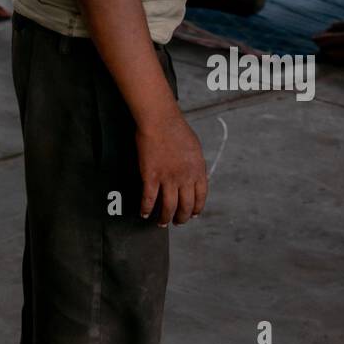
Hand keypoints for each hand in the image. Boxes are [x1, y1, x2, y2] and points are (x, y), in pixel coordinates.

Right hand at [136, 107, 207, 225]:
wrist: (160, 120)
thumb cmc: (176, 129)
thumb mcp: (195, 148)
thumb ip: (196, 165)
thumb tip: (197, 176)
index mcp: (197, 171)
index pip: (200, 198)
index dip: (196, 209)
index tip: (193, 214)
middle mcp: (184, 178)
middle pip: (185, 206)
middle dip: (182, 218)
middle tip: (177, 221)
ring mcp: (167, 178)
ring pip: (168, 207)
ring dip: (164, 218)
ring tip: (162, 223)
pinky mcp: (150, 176)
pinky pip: (148, 199)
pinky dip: (145, 208)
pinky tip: (143, 213)